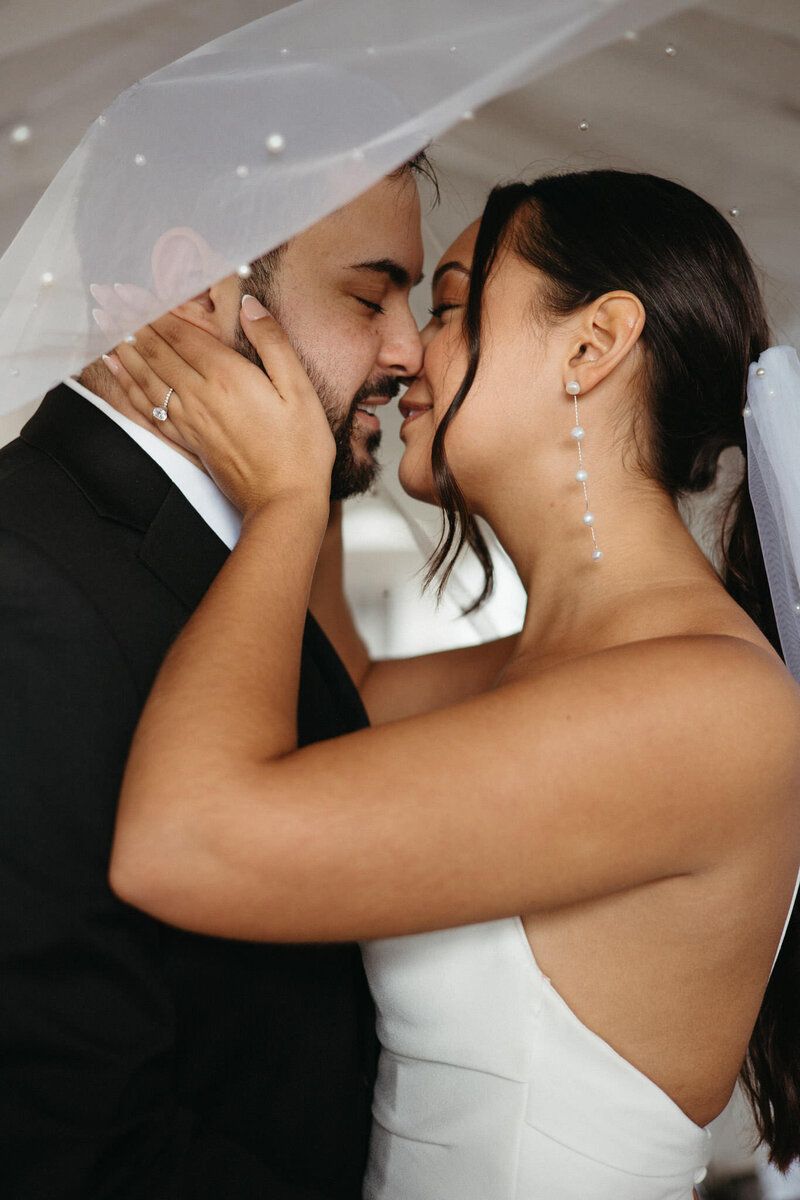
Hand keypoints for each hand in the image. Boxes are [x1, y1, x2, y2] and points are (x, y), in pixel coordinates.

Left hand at [104, 298, 335, 515]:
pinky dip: (127, 383)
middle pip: (156, 349)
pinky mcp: (187, 440)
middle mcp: (200, 395)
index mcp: (227, 376)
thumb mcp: (300, 390)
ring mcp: (190, 420)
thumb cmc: (300, 448)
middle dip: (131, 319)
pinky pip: (147, 405)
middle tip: (108, 295)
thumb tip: (250, 304)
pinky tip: (117, 369)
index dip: (154, 306)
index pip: (180, 332)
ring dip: (124, 346)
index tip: (133, 287)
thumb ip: (273, 342)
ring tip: (105, 321)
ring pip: (146, 375)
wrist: (284, 501)